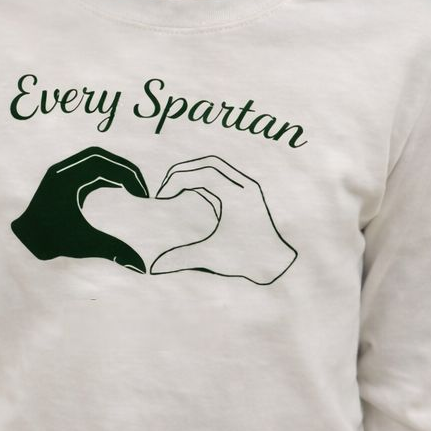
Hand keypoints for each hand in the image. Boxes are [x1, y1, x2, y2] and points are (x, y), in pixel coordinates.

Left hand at [11, 145, 149, 268]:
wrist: (26, 240)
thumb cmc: (52, 241)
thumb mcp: (84, 244)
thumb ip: (114, 251)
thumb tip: (141, 267)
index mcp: (66, 180)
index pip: (102, 165)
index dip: (127, 175)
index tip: (142, 195)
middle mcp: (62, 170)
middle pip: (99, 156)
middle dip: (124, 169)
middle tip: (142, 189)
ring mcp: (61, 172)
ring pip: (93, 159)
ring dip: (115, 169)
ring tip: (134, 187)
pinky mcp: (62, 178)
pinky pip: (87, 168)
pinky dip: (105, 174)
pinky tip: (118, 187)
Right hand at [150, 154, 296, 283]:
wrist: (276, 264)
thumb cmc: (247, 260)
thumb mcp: (211, 257)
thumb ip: (181, 258)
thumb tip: (154, 267)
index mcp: (237, 196)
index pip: (201, 174)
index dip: (176, 180)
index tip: (162, 197)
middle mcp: (245, 186)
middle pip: (208, 163)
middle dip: (183, 171)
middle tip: (166, 188)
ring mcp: (248, 187)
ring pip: (216, 166)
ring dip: (194, 173)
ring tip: (176, 189)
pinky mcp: (248, 193)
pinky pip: (223, 176)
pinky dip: (205, 180)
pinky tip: (193, 196)